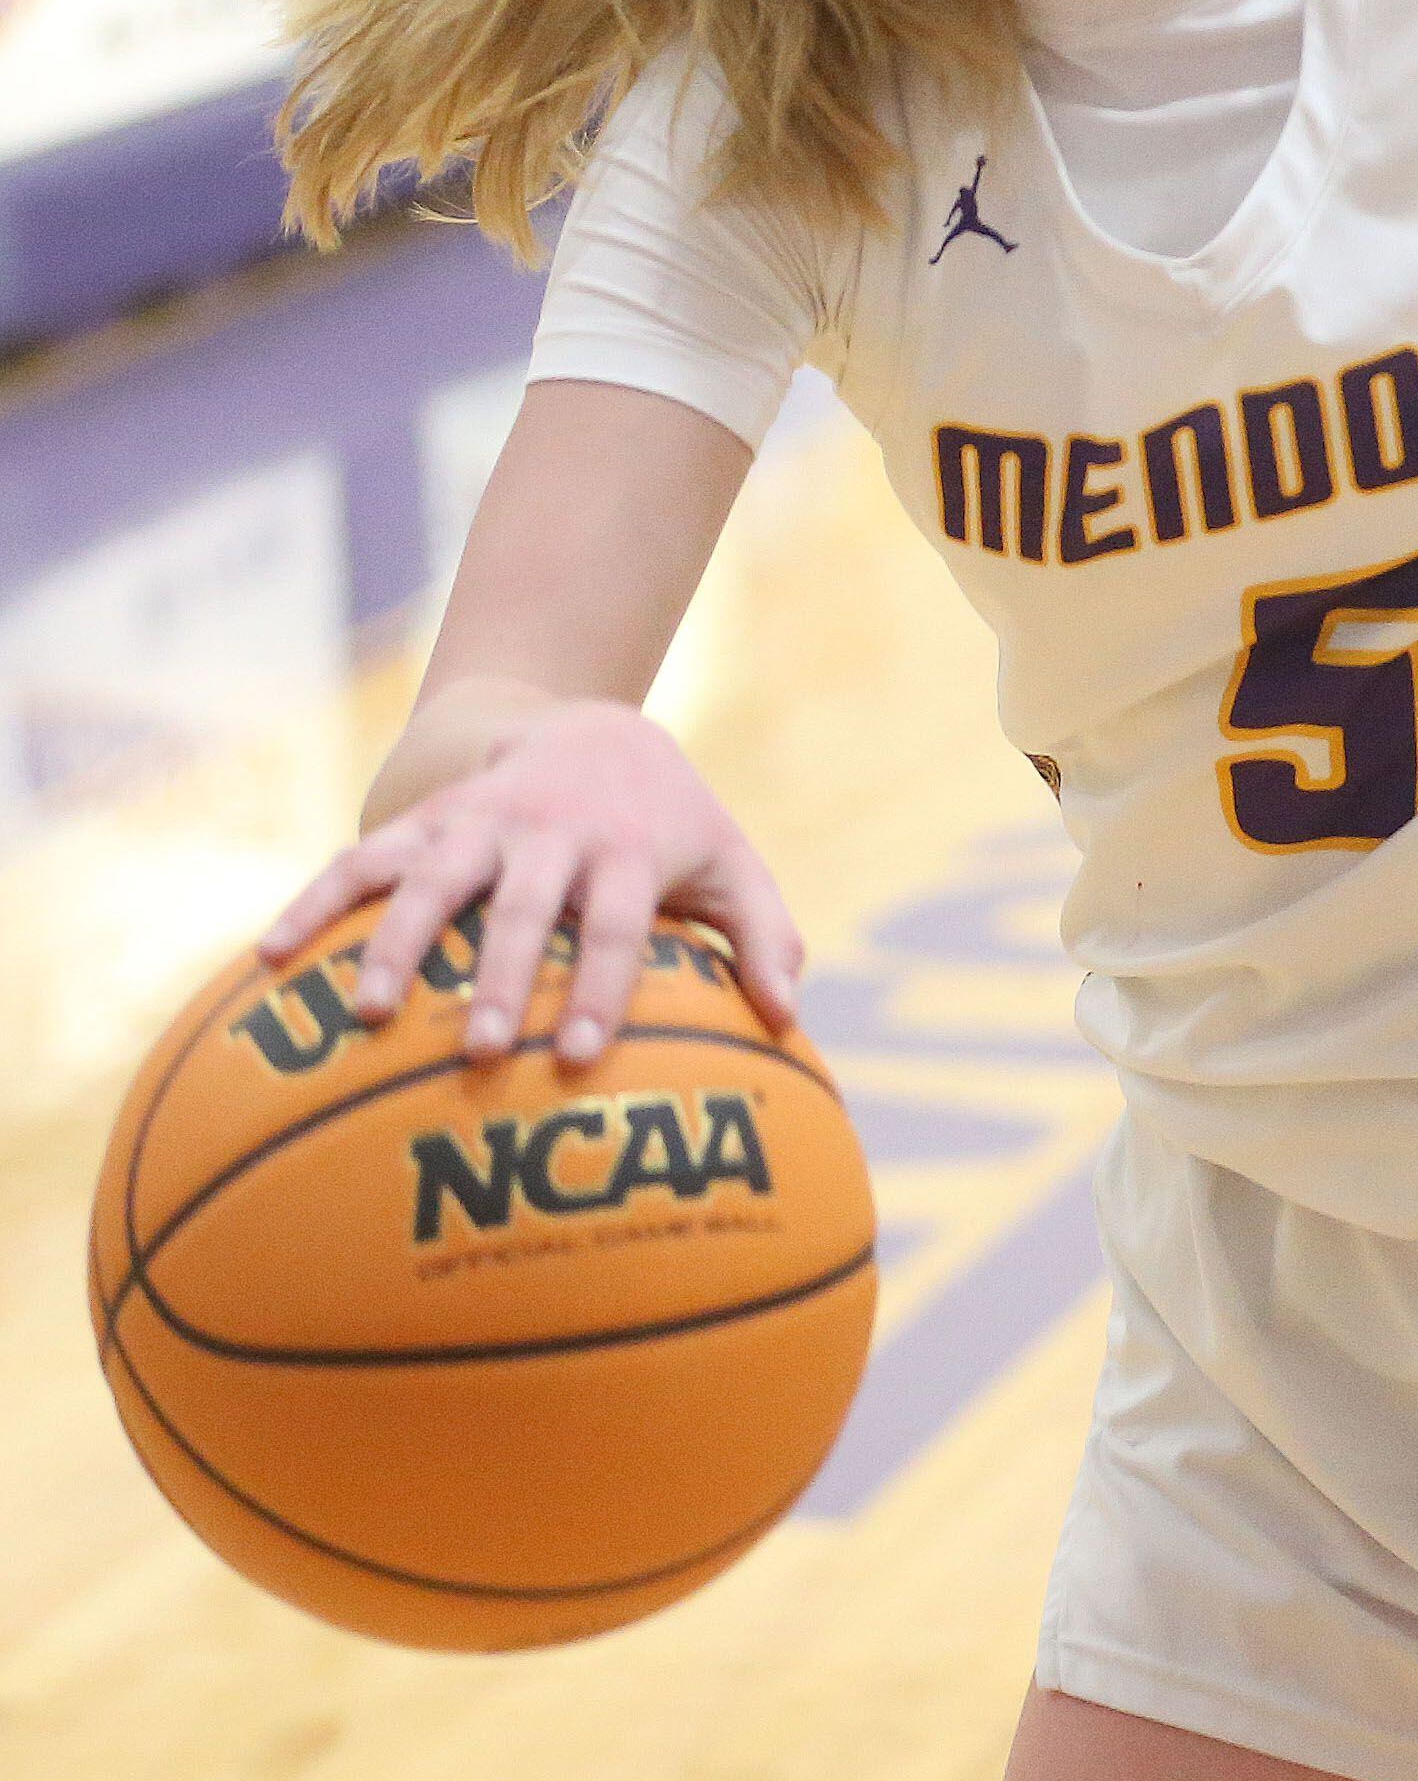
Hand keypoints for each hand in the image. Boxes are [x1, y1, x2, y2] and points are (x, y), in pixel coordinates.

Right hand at [259, 700, 800, 1072]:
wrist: (593, 726)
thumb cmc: (669, 824)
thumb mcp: (728, 864)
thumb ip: (763, 935)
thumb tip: (789, 1017)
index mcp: (624, 851)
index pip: (615, 925)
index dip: (600, 987)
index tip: (576, 1054)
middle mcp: (549, 833)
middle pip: (522, 909)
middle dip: (501, 980)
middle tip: (477, 1052)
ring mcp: (478, 823)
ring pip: (429, 881)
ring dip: (396, 945)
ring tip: (363, 1016)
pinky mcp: (423, 820)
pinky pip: (360, 860)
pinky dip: (313, 901)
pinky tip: (266, 957)